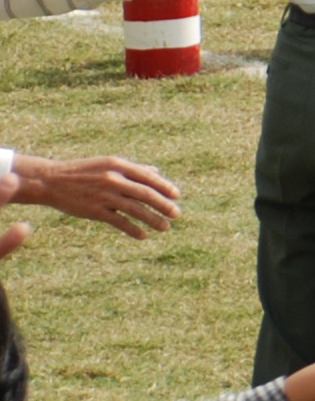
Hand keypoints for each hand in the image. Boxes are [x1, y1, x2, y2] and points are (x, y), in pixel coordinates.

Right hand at [2, 154, 181, 237]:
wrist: (50, 181)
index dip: (164, 187)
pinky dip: (133, 229)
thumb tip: (156, 172)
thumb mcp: (108, 164)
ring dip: (153, 219)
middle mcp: (113, 179)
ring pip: (135, 209)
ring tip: (166, 227)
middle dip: (164, 205)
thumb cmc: (83, 171)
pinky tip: (143, 236)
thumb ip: (133, 169)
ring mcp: (104, 195)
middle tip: (177, 214)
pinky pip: (119, 222)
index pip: (148, 177)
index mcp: (118, 165)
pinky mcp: (94, 210)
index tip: (177, 196)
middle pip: (145, 193)